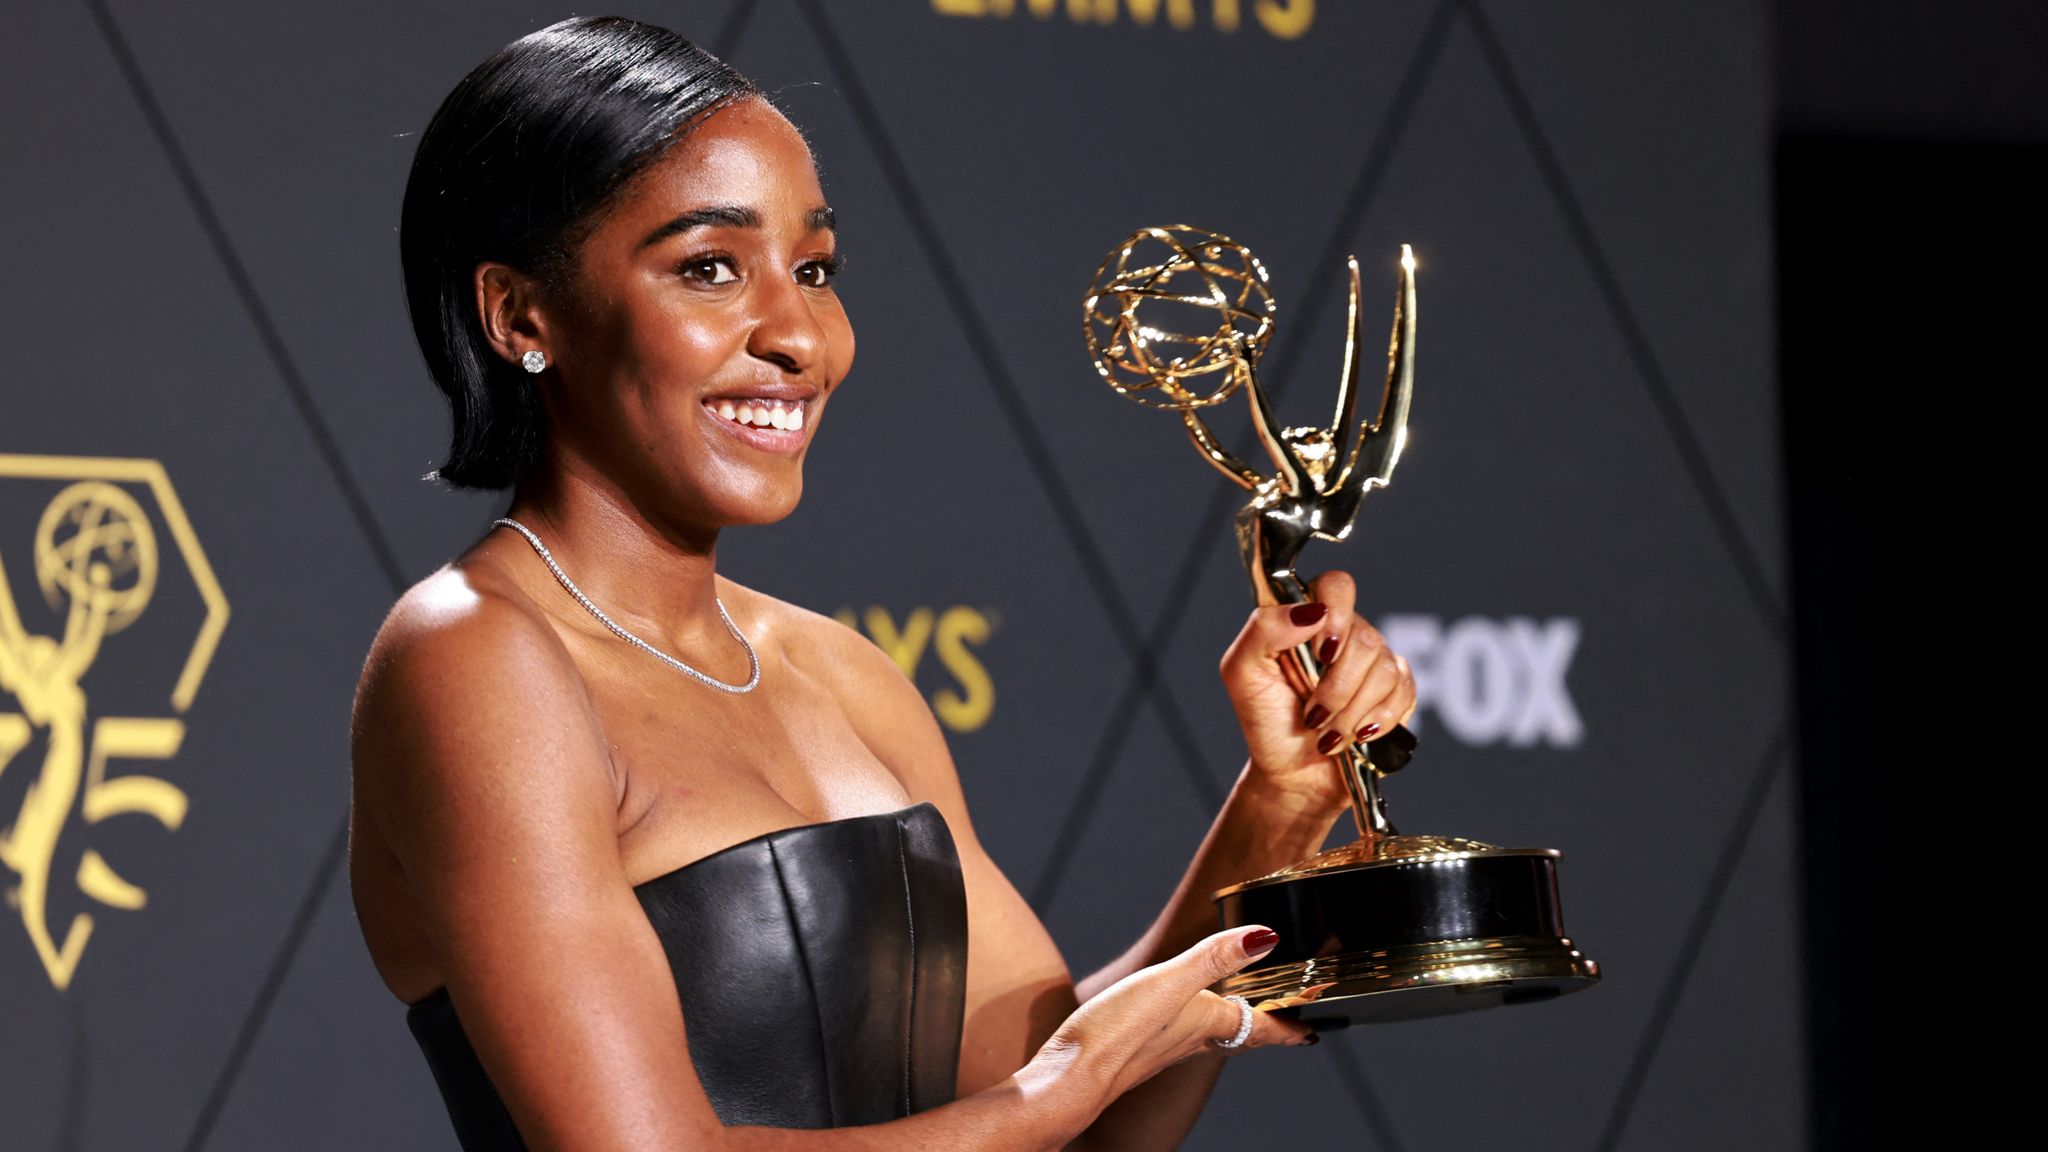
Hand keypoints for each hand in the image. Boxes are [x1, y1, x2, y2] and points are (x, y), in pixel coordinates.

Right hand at [1040, 926, 1312, 1104]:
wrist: (1071, 1078)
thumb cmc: (1118, 1034)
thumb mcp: (1169, 983)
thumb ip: (1213, 958)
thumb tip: (1265, 937)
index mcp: (1207, 1023)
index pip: (1261, 1027)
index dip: (1290, 1028)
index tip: (1313, 1032)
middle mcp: (1190, 1040)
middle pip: (1239, 1035)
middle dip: (1265, 1028)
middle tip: (1285, 1023)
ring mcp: (1163, 1048)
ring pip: (1209, 1037)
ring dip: (1232, 1026)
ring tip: (1240, 1014)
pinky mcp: (1136, 1050)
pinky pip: (1179, 1037)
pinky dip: (1193, 1026)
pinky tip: (1177, 1018)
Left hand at [1219, 570, 1416, 816]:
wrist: (1290, 774)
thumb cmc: (1264, 720)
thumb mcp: (1242, 673)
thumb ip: (1263, 630)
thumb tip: (1310, 611)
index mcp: (1307, 620)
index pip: (1336, 586)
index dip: (1336, 613)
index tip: (1319, 652)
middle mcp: (1345, 635)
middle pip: (1364, 637)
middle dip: (1336, 687)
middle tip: (1312, 714)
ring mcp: (1373, 663)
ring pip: (1384, 669)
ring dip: (1351, 711)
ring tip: (1328, 733)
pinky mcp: (1396, 693)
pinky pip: (1405, 692)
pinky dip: (1378, 720)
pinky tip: (1356, 735)